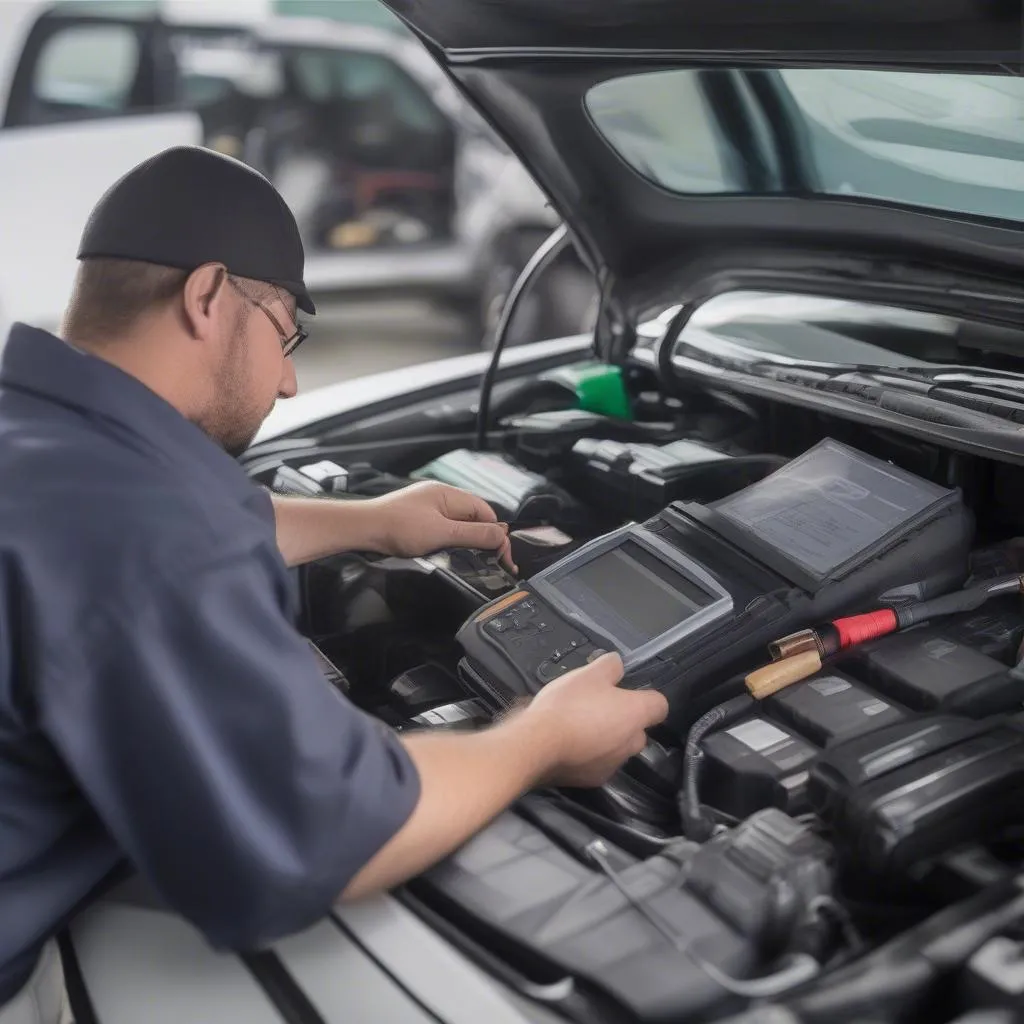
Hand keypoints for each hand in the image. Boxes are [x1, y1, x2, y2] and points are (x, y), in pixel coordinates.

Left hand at [370, 482, 515, 570]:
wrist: (361, 530)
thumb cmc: (397, 527)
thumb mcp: (443, 533)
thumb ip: (474, 535)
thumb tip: (502, 536)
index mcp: (449, 494)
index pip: (485, 511)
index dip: (495, 532)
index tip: (500, 554)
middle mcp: (440, 498)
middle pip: (472, 518)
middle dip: (481, 538)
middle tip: (488, 560)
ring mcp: (427, 508)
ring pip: (457, 525)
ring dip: (463, 541)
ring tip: (466, 559)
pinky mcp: (416, 521)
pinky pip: (442, 530)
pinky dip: (448, 542)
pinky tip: (445, 553)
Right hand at [523, 652, 668, 787]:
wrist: (538, 745)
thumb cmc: (568, 705)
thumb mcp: (588, 673)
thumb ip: (610, 666)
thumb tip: (618, 665)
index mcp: (636, 714)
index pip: (659, 705)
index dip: (645, 696)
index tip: (625, 691)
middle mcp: (632, 742)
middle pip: (638, 729)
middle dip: (623, 719)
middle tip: (597, 706)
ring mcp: (614, 764)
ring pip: (618, 748)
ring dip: (606, 738)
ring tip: (578, 725)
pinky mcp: (594, 780)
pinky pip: (599, 763)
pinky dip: (590, 755)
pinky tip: (569, 744)